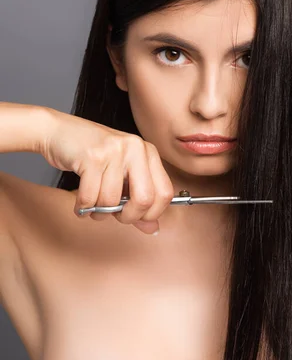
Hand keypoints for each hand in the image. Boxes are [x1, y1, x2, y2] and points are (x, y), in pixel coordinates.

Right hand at [42, 109, 173, 234]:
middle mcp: (135, 148)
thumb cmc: (92, 156)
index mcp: (148, 152)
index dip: (151, 213)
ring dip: (99, 212)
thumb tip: (153, 228)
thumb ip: (137, 202)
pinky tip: (81, 205)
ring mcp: (114, 150)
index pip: (165, 193)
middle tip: (115, 216)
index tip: (136, 217)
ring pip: (112, 200)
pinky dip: (84, 207)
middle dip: (128, 216)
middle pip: (144, 199)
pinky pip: (91, 197)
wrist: (58, 131)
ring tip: (92, 206)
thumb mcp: (121, 175)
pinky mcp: (91, 156)